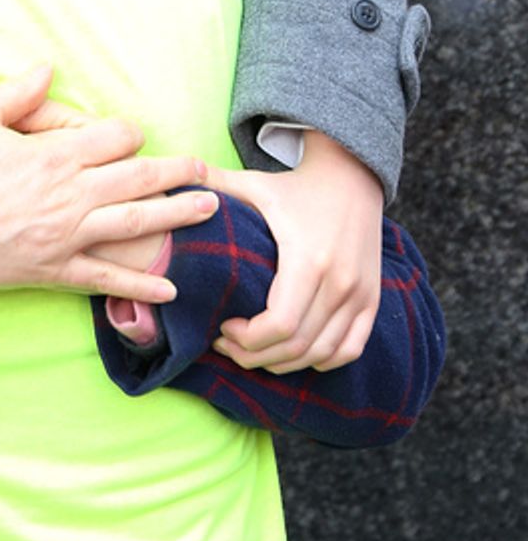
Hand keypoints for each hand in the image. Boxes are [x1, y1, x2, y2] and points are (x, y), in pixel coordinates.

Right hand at [0, 64, 215, 306]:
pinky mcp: (54, 270)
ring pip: (135, 224)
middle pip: (138, 178)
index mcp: (53, 154)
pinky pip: (106, 279)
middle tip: (203, 170)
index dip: (130, 134)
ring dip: (176, 215)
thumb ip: (15, 93)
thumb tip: (47, 67)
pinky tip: (171, 289)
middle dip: (175, 172)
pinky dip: (140, 286)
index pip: (115, 138)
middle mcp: (69, 194)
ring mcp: (66, 235)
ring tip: (208, 210)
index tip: (133, 137)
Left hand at [203, 131, 382, 372]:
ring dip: (283, 364)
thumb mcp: (253, 184)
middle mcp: (339, 282)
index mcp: (307, 259)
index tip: (223, 329)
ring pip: (320, 355)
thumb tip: (167, 179)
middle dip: (255, 356)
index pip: (279, 324)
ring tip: (253, 351)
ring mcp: (360, 294)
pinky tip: (293, 352)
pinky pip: (348, 350)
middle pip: (295, 346)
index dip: (247, 340)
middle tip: (228, 346)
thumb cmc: (293, 186)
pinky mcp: (372, 301)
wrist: (351, 177)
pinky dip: (320, 360)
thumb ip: (211, 186)